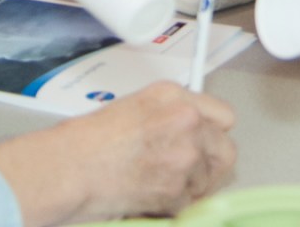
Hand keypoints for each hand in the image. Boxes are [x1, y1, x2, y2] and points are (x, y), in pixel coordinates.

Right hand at [0, 82, 235, 225]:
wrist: (73, 167)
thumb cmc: (91, 140)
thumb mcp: (136, 107)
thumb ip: (171, 115)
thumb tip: (193, 132)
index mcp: (174, 95)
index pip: (224, 115)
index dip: (214, 134)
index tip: (208, 144)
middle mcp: (186, 120)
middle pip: (226, 150)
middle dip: (211, 165)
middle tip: (193, 173)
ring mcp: (185, 154)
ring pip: (209, 181)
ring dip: (190, 187)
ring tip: (160, 182)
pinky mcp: (179, 187)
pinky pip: (189, 202)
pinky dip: (173, 204)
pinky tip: (151, 193)